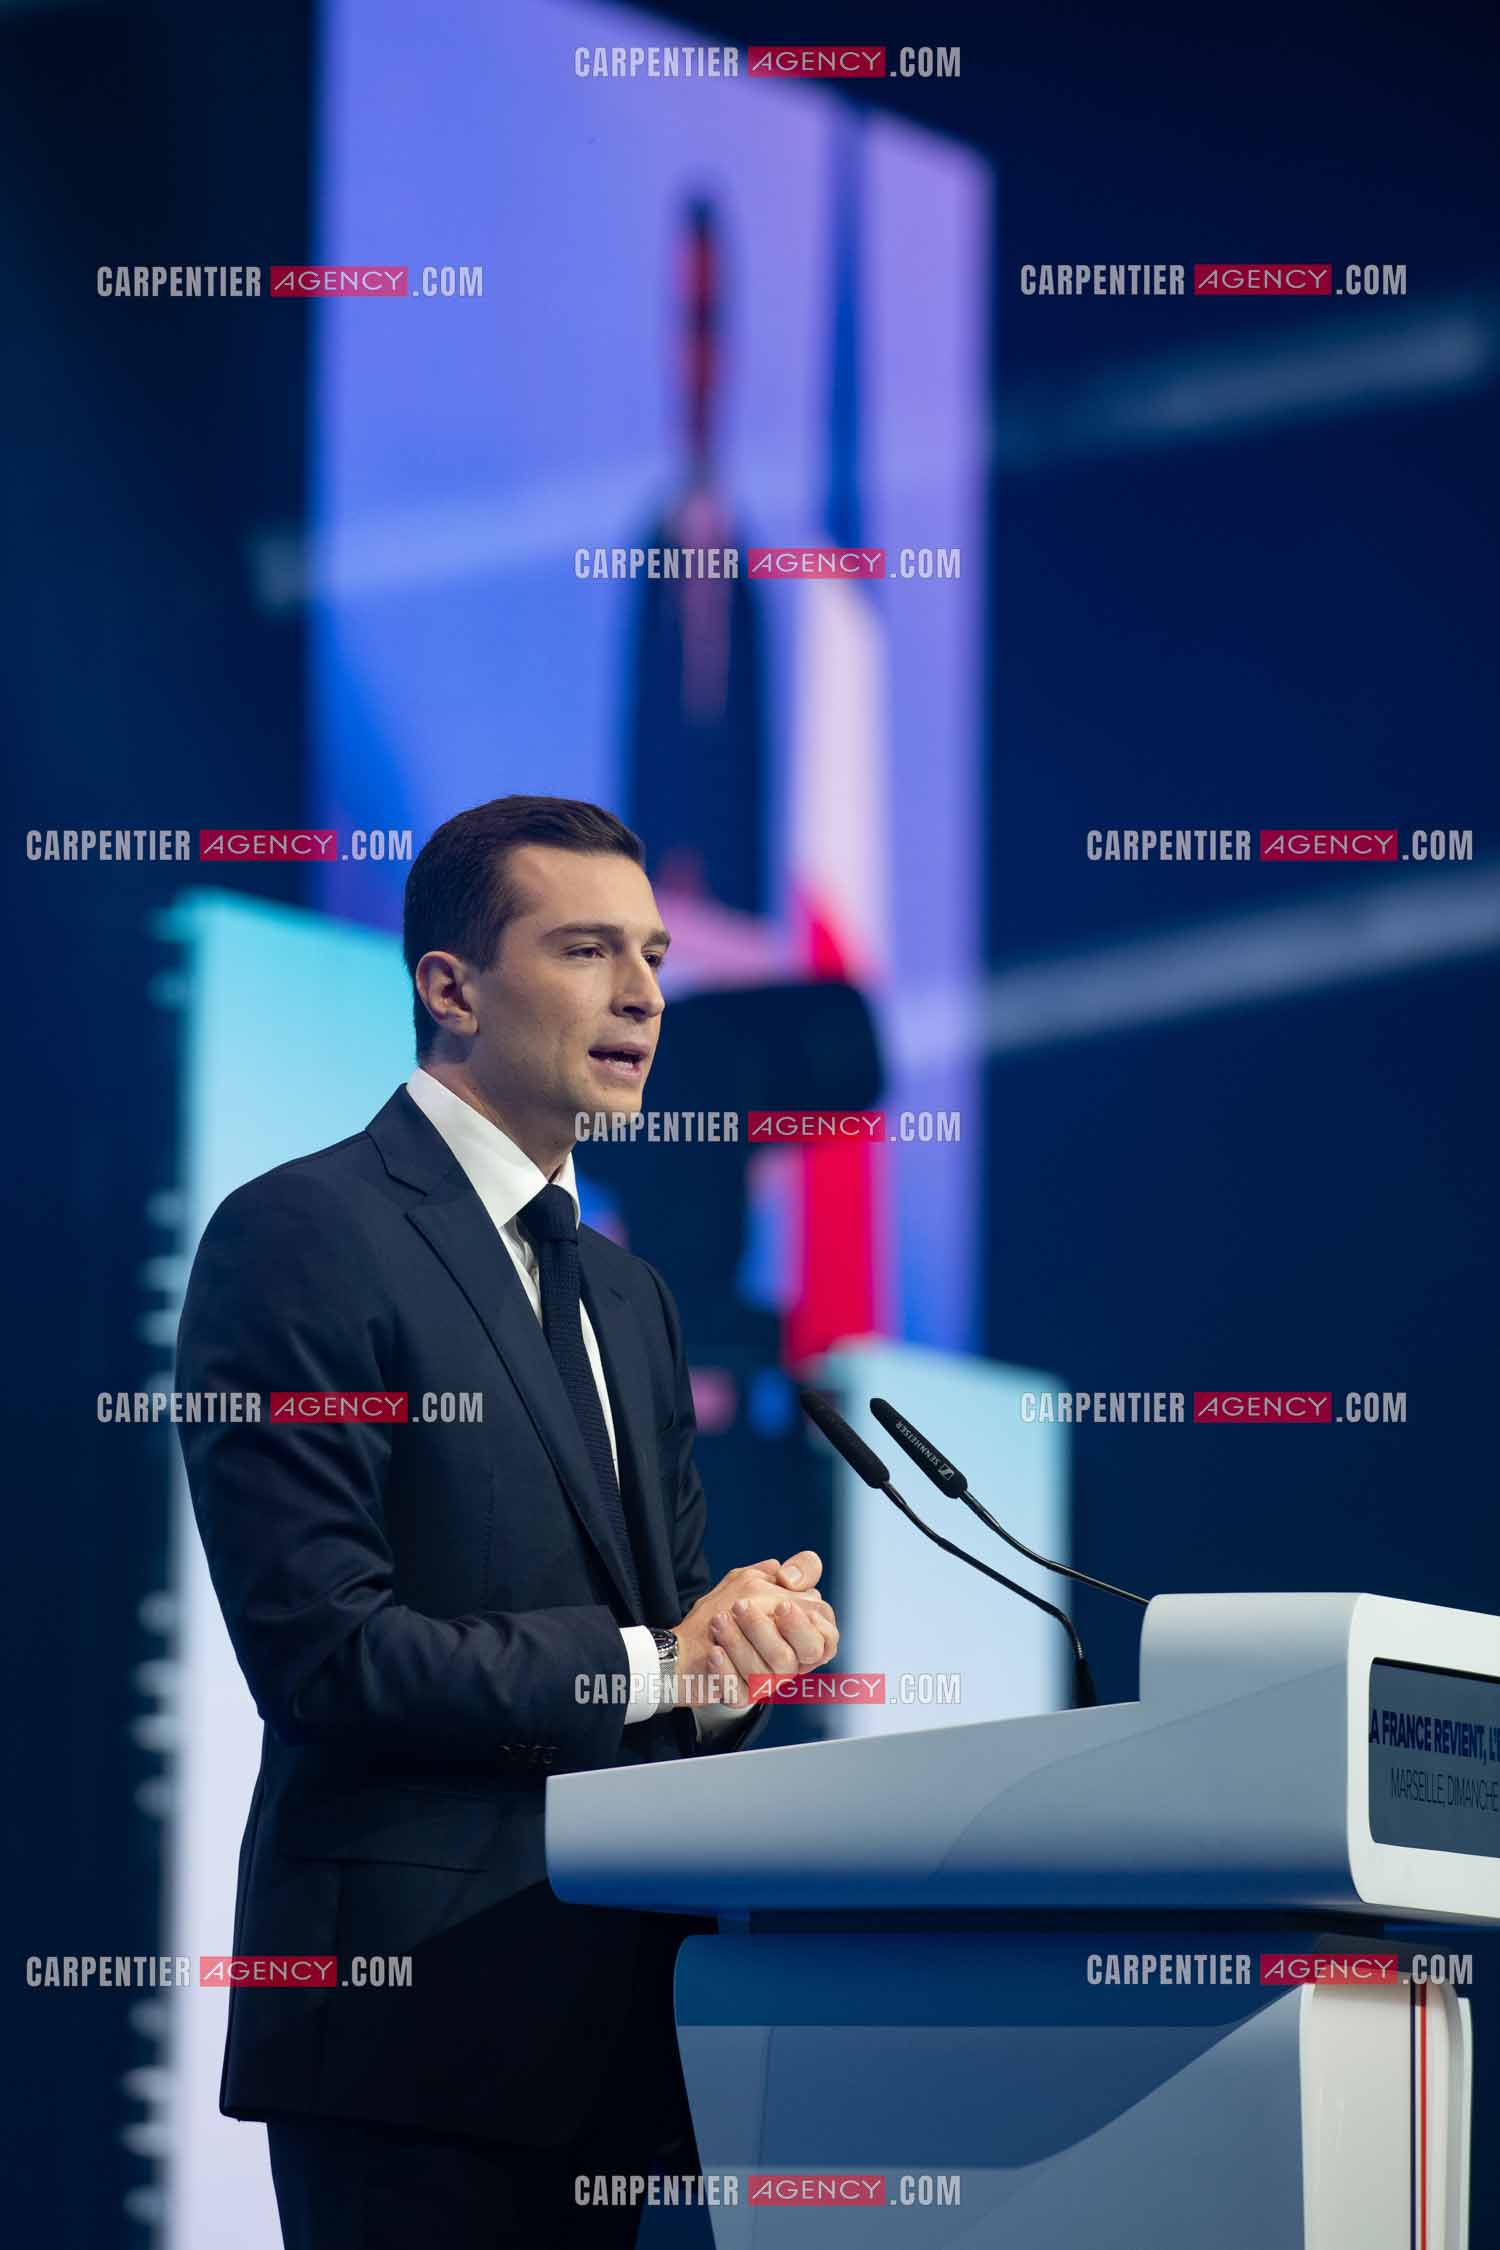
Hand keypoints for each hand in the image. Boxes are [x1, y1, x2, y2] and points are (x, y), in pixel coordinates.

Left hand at [673, 1552, 839, 1709]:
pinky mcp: (741, 1696)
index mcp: (803, 1636)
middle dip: (771, 1628)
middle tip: (741, 1605)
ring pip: (767, 1671)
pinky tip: (714, 1651)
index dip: (807, 1624)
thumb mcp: (762, 1579)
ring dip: (739, 1641)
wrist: (690, 1642)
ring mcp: (768, 1681)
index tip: (781, 1604)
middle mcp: (791, 1662)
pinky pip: (739, 1692)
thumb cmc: (733, 1609)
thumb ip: (797, 1569)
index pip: (827, 1639)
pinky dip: (726, 1669)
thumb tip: (790, 1578)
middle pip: (798, 1656)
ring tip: (718, 1620)